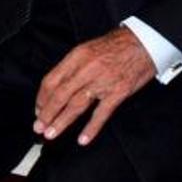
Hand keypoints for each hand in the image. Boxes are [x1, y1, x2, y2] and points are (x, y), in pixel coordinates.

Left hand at [33, 27, 155, 145]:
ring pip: (76, 105)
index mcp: (76, 57)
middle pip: (60, 95)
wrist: (143, 42)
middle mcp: (86, 69)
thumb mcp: (87, 48)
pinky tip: (83, 139)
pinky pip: (102, 114)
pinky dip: (91, 128)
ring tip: (51, 133)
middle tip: (38, 126)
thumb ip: (72, 66)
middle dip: (47, 113)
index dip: (42, 97)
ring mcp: (102, 82)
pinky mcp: (118, 92)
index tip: (38, 109)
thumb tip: (56, 85)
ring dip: (62, 122)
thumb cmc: (115, 45)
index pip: (52, 80)